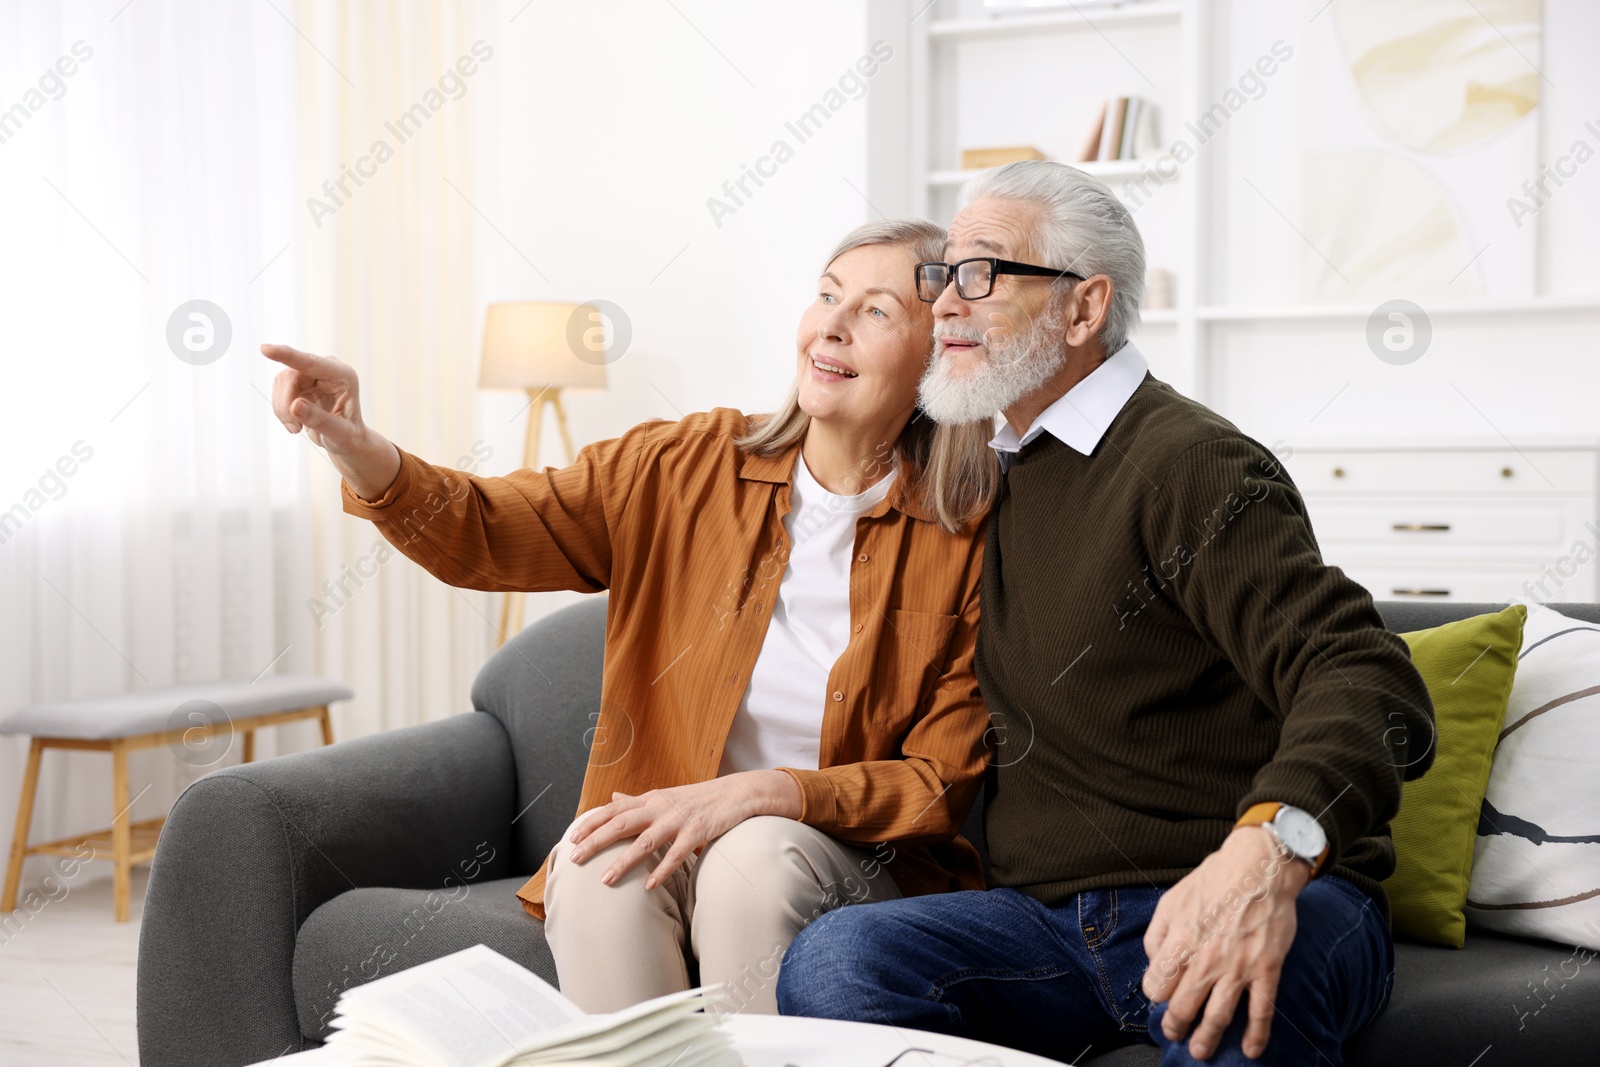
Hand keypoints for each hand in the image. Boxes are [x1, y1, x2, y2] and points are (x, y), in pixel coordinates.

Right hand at [262, 343, 400, 499]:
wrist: (346, 439)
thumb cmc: (349, 436)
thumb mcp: (340, 433)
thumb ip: (319, 420)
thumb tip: (294, 406)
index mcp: (342, 376)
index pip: (311, 362)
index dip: (287, 356)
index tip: (265, 349)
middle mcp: (327, 370)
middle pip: (291, 376)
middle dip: (286, 403)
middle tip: (295, 428)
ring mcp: (311, 374)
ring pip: (281, 383)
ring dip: (282, 409)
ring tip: (296, 428)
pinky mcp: (299, 382)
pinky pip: (279, 391)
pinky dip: (281, 410)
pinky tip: (294, 423)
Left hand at [567, 771, 802, 890]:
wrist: (735, 794)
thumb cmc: (697, 798)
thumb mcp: (664, 796)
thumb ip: (636, 800)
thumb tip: (611, 798)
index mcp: (650, 799)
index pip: (614, 809)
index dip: (592, 822)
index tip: (572, 837)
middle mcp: (660, 807)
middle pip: (622, 824)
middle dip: (597, 841)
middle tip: (576, 858)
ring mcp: (679, 820)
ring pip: (645, 842)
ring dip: (623, 861)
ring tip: (605, 880)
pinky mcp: (697, 832)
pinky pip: (676, 855)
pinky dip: (662, 870)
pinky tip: (648, 886)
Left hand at [1141, 827, 1310, 1060]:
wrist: (1259, 867)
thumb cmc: (1214, 880)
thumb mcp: (1171, 900)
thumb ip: (1157, 933)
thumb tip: (1153, 961)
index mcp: (1180, 941)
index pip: (1157, 985)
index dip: (1156, 994)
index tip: (1161, 996)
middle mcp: (1206, 959)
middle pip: (1183, 1007)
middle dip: (1175, 1026)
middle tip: (1175, 1034)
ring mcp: (1237, 968)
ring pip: (1217, 1017)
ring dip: (1206, 1039)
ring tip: (1200, 1051)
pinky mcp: (1266, 970)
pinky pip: (1260, 1011)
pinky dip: (1256, 1036)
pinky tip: (1250, 1050)